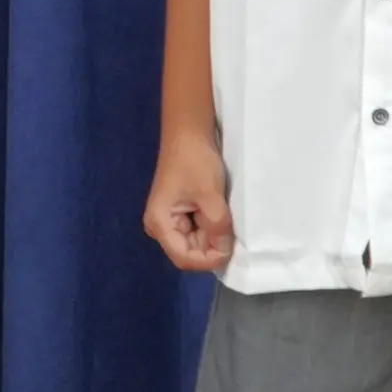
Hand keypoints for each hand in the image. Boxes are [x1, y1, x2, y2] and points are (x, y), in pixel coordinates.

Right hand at [143, 133, 235, 274]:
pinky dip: (213, 227)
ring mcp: (171, 221)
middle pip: (191, 252)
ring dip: (214, 235)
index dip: (209, 259)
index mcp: (160, 223)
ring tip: (224, 215)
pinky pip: (199, 231)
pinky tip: (220, 213)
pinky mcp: (181, 214)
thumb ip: (217, 226)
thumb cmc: (195, 160)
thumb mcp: (209, 194)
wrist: (189, 133)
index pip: (184, 258)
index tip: (231, 249)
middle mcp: (161, 227)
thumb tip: (226, 250)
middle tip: (230, 228)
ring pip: (197, 243)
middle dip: (213, 245)